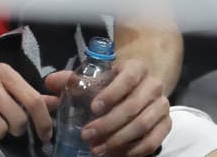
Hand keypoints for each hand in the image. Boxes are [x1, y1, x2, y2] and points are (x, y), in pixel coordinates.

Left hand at [43, 58, 169, 156]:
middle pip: (132, 107)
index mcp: (136, 68)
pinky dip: (134, 150)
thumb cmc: (112, 81)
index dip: (110, 94)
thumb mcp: (95, 76)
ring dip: (118, 140)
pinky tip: (116, 154)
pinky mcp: (166, 124)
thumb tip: (49, 83)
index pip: (126, 80)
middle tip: (87, 135)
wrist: (140, 86)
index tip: (93, 108)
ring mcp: (162, 106)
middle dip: (108, 124)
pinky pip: (153, 141)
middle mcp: (153, 85)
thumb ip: (72, 79)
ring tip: (97, 149)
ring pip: (142, 126)